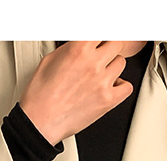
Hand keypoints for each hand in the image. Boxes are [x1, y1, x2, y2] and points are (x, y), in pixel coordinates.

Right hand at [19, 41, 134, 145]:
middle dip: (108, 49)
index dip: (99, 38)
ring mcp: (102, 82)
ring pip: (121, 63)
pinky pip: (127, 87)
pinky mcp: (108, 101)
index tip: (99, 41)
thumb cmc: (40, 97)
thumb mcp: (49, 61)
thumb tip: (81, 44)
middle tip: (100, 56)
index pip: (102, 31)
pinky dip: (121, 87)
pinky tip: (110, 88)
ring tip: (100, 75)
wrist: (39, 123)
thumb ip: (70, 48)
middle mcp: (93, 63)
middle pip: (116, 43)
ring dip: (112, 67)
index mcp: (79, 49)